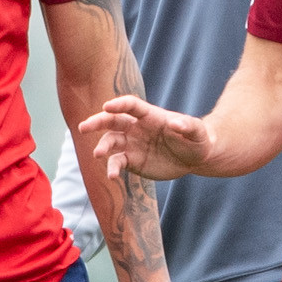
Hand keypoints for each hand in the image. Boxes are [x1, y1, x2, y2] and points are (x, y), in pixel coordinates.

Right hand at [83, 92, 214, 181]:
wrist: (195, 158)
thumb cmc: (197, 139)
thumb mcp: (197, 132)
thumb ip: (188, 126)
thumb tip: (175, 123)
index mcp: (150, 115)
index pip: (130, 106)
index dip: (118, 105)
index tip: (106, 106)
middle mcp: (136, 127)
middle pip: (112, 121)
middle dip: (97, 122)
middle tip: (83, 127)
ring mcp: (132, 144)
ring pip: (111, 142)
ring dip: (102, 147)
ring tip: (98, 154)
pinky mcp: (132, 161)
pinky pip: (118, 163)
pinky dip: (112, 168)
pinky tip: (112, 176)